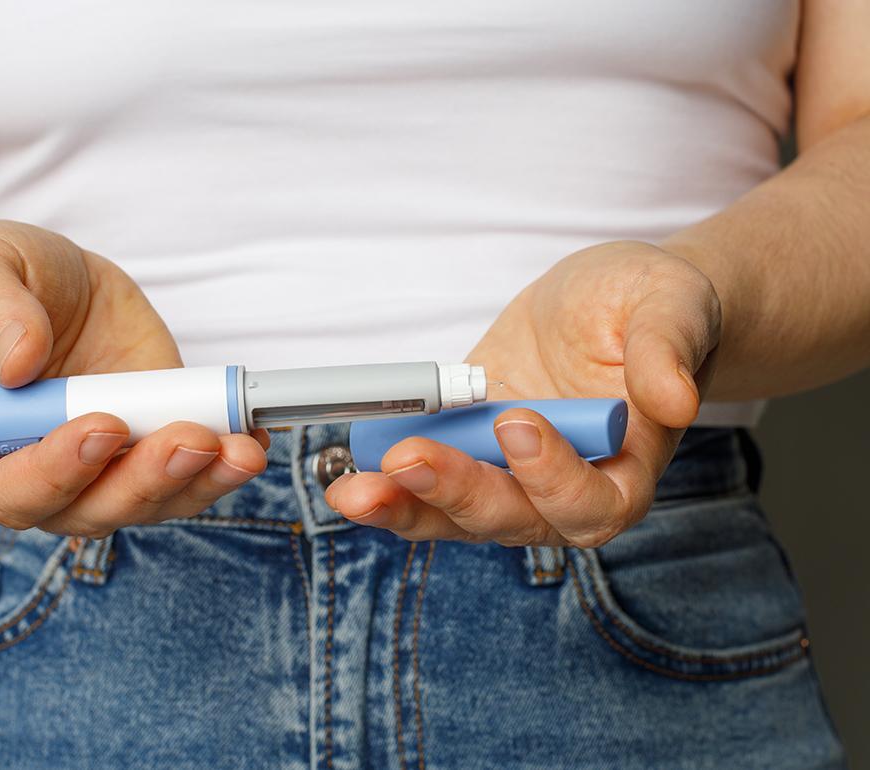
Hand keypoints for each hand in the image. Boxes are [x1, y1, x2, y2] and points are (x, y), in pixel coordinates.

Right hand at [0, 220, 267, 537]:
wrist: (40, 283)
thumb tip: (19, 361)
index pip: (9, 488)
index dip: (55, 472)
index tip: (102, 428)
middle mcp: (42, 474)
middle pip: (91, 509)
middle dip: (145, 480)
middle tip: (190, 439)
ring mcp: (104, 467)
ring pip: (151, 501)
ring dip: (198, 481)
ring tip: (238, 447)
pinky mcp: (154, 445)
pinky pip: (192, 473)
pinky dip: (225, 462)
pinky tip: (251, 437)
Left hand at [326, 241, 721, 547]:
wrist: (610, 304)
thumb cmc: (653, 305)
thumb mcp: (672, 304)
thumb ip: (668, 349)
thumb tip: (677, 400)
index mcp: (627, 467)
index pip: (594, 502)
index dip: (552, 477)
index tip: (516, 422)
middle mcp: (565, 489)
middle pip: (512, 518)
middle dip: (455, 494)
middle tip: (404, 461)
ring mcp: (508, 477)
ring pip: (455, 514)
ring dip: (402, 504)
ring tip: (352, 488)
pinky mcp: (466, 453)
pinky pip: (424, 483)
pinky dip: (385, 482)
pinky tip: (345, 470)